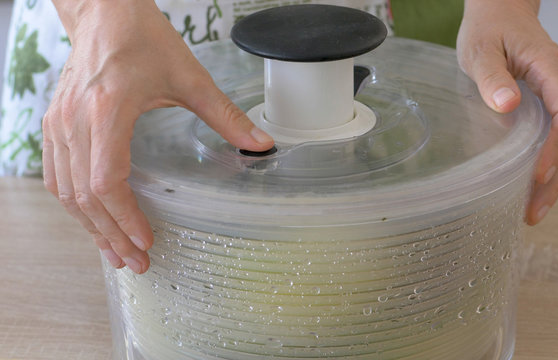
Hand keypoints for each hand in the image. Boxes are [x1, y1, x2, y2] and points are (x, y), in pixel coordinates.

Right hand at [43, 0, 273, 273]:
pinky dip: (76, 205)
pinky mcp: (55, 124)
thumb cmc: (142, 38)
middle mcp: (76, 121)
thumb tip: (261, 145)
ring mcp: (59, 124)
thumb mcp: (190, 77)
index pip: (107, 180)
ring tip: (116, 253)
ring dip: (91, 227)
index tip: (146, 241)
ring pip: (66, 192)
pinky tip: (94, 222)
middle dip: (111, 235)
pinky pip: (57, 176)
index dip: (125, 218)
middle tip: (136, 262)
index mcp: (109, 109)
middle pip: (85, 196)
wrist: (104, 12)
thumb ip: (225, 116)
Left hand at [456, 0, 557, 224]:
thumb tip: (506, 104)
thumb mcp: (481, 49)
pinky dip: (551, 167)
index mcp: (554, 70)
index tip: (536, 178)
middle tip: (534, 213)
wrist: (500, 14)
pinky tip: (533, 189)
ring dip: (556, 180)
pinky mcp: (553, 106)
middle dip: (556, 180)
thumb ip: (491, 76)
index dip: (555, 150)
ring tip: (534, 212)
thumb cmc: (490, 29)